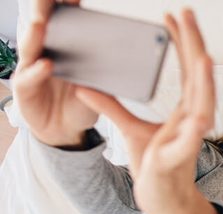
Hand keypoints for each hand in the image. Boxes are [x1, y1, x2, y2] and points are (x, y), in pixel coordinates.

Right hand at [13, 0, 97, 146]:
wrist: (66, 129)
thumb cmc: (81, 101)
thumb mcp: (100, 87)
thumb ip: (110, 74)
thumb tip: (134, 60)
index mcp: (63, 46)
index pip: (65, 19)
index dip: (68, 4)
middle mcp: (44, 51)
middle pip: (41, 25)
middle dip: (44, 9)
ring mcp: (31, 67)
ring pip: (30, 46)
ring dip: (36, 35)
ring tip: (42, 24)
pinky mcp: (25, 88)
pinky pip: (29, 78)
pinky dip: (38, 71)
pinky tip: (47, 65)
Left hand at [79, 9, 213, 213]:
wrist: (161, 200)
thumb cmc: (154, 165)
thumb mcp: (130, 130)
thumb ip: (112, 105)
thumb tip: (84, 84)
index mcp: (184, 110)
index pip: (187, 69)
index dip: (180, 41)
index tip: (171, 16)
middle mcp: (193, 119)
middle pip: (198, 77)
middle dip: (194, 45)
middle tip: (187, 13)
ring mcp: (189, 137)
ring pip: (203, 105)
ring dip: (204, 83)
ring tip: (203, 56)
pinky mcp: (179, 157)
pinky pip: (191, 142)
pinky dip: (196, 128)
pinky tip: (200, 116)